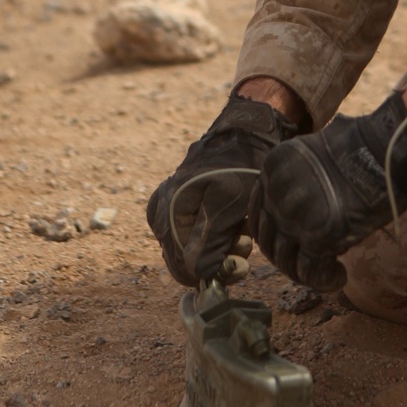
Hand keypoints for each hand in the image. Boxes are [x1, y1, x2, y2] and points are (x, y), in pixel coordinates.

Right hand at [146, 91, 301, 285]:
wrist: (245, 134)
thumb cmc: (238, 166)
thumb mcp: (228, 203)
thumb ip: (208, 240)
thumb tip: (195, 272)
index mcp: (166, 212)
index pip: (182, 267)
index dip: (211, 272)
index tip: (238, 262)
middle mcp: (161, 214)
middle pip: (187, 262)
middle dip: (218, 259)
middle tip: (243, 243)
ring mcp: (170, 211)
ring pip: (195, 252)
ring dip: (223, 249)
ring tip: (243, 230)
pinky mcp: (183, 208)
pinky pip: (199, 237)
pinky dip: (220, 237)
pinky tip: (237, 225)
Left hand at [250, 92, 406, 290]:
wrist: (386, 151)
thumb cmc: (361, 151)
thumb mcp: (313, 158)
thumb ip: (296, 183)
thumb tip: (294, 220)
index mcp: (273, 168)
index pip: (259, 211)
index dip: (275, 231)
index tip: (292, 240)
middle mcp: (277, 193)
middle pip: (268, 239)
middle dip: (286, 254)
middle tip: (307, 260)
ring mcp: (294, 216)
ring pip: (285, 260)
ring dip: (303, 272)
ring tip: (326, 270)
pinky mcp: (317, 238)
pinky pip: (311, 273)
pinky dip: (325, 281)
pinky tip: (339, 276)